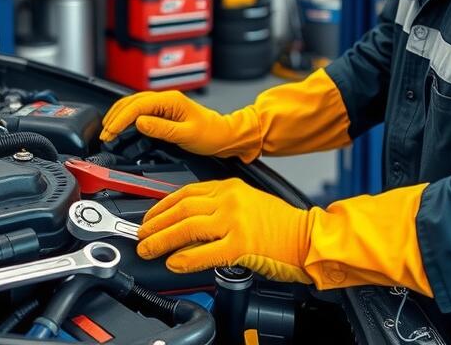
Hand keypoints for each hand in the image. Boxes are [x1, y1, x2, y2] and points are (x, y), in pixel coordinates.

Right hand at [100, 91, 260, 159]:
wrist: (224, 135)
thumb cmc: (210, 134)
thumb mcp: (186, 135)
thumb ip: (161, 129)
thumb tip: (139, 123)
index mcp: (170, 100)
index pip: (137, 105)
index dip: (120, 119)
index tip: (110, 132)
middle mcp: (165, 99)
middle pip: (131, 102)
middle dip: (114, 118)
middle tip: (104, 135)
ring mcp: (163, 104)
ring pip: (133, 105)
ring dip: (118, 116)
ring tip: (107, 131)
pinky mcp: (163, 111)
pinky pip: (139, 111)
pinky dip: (126, 118)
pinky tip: (121, 125)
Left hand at [136, 178, 314, 283]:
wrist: (309, 238)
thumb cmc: (282, 225)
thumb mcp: (248, 202)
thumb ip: (219, 206)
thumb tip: (187, 221)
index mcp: (230, 187)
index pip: (185, 192)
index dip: (161, 206)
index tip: (149, 217)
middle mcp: (230, 200)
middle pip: (181, 209)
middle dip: (155, 224)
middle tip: (141, 236)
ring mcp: (235, 222)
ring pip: (187, 228)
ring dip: (162, 240)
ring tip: (148, 249)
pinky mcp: (241, 245)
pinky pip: (204, 252)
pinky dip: (185, 258)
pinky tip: (174, 263)